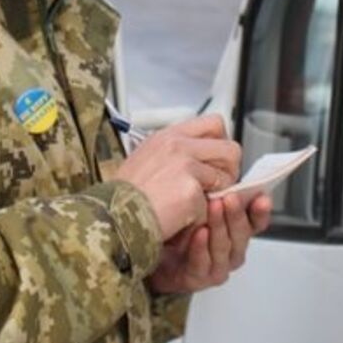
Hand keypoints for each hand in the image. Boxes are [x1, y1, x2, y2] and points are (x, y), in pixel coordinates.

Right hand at [113, 114, 241, 239]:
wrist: (111, 217)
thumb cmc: (123, 196)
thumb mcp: (147, 161)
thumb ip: (175, 156)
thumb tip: (202, 163)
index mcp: (167, 136)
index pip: (215, 124)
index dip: (222, 144)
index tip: (216, 161)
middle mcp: (177, 144)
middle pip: (230, 148)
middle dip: (230, 171)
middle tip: (217, 186)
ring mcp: (185, 165)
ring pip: (226, 177)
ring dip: (218, 194)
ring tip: (196, 204)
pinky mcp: (191, 189)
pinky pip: (211, 204)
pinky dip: (200, 216)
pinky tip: (181, 217)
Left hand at [147, 190, 271, 294]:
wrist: (152, 254)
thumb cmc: (178, 229)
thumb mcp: (200, 205)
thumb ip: (216, 193)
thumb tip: (226, 172)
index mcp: (236, 232)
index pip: (255, 222)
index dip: (261, 211)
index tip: (262, 198)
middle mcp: (230, 250)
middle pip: (242, 234)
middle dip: (237, 214)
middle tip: (231, 197)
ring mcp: (216, 266)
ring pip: (224, 248)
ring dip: (220, 226)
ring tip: (214, 207)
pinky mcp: (198, 278)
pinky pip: (202, 263)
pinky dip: (201, 248)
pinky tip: (199, 233)